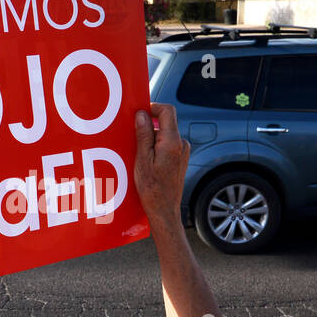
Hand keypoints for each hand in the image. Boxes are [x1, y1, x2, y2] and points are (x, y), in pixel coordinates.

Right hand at [133, 103, 189, 232]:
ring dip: (151, 137)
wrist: (164, 209)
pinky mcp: (181, 159)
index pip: (167, 110)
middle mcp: (182, 144)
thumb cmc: (151, 188)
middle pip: (166, 122)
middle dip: (149, 124)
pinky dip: (156, 146)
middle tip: (132, 134)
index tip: (139, 112)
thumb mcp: (142, 159)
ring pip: (165, 133)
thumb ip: (143, 134)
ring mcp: (183, 151)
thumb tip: (142, 114)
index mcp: (173, 142)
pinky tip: (146, 159)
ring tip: (138, 152)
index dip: (153, 107)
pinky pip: (167, 144)